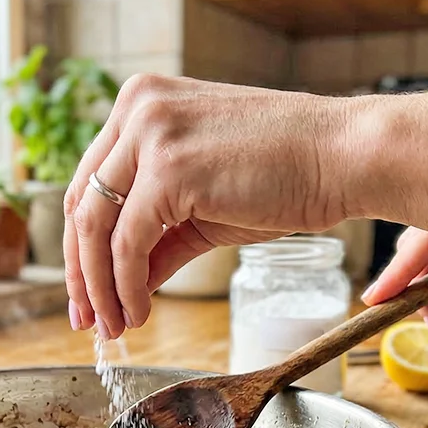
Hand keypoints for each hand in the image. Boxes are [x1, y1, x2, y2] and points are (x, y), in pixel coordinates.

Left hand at [62, 75, 353, 338]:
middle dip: (81, 272)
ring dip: (100, 287)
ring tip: (115, 326)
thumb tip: (124, 285)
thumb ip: (158, 235)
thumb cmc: (288, 173)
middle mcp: (137, 107)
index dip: (81, 245)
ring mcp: (150, 133)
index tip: (87, 292)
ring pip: (96, 226)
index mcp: (141, 102)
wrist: (346, 156)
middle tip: (88, 320)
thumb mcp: (204, 202)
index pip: (90, 182)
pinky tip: (139, 312)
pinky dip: (127, 286)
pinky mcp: (168, 169)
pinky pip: (128, 243)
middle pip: (82, 204)